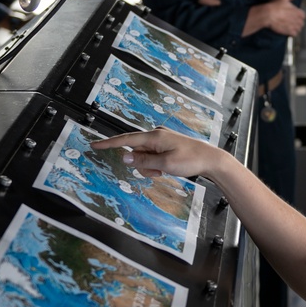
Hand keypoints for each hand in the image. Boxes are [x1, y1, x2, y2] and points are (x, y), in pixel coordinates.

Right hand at [90, 127, 219, 178]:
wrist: (210, 159)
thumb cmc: (190, 160)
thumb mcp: (165, 163)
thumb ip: (143, 161)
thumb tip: (125, 157)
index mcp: (154, 136)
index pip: (126, 139)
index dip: (109, 143)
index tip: (94, 144)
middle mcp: (156, 135)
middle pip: (136, 152)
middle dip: (142, 165)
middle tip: (159, 171)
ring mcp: (161, 140)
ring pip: (143, 157)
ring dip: (150, 167)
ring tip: (165, 170)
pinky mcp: (166, 146)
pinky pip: (152, 157)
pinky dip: (156, 165)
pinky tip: (167, 168)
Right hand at [263, 0, 305, 36]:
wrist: (267, 15)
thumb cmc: (274, 6)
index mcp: (297, 11)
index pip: (303, 15)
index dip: (300, 15)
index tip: (296, 15)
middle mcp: (296, 19)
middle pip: (302, 23)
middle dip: (298, 22)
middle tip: (293, 21)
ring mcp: (293, 26)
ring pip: (299, 29)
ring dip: (296, 28)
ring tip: (291, 26)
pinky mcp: (288, 31)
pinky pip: (294, 34)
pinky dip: (293, 33)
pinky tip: (289, 31)